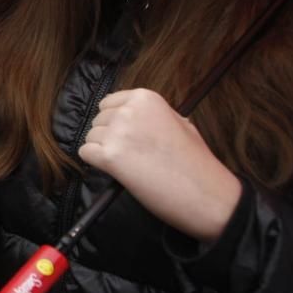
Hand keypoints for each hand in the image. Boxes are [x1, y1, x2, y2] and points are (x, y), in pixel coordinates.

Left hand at [80, 89, 240, 241]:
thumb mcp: (180, 123)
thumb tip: (128, 112)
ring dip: (103, 151)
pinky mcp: (109, 157)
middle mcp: (128, 111)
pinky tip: (117, 171)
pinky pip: (85, 153)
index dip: (115, 121)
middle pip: (98, 121)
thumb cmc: (196, 162)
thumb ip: (152, 115)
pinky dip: (96, 163)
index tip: (129, 136)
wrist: (207, 194)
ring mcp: (117, 133)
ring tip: (131, 164)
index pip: (108, 103)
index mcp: (146, 98)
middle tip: (133, 155)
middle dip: (109, 136)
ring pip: (90, 137)